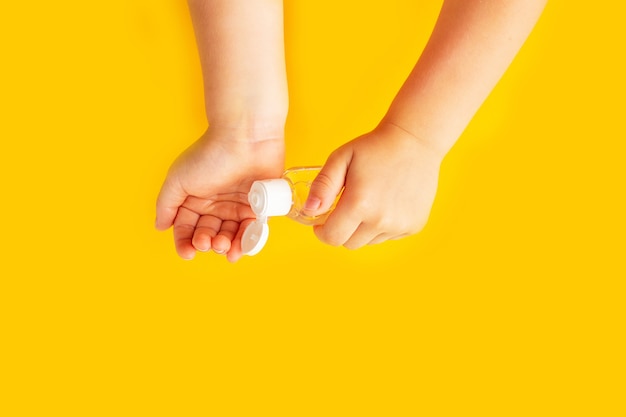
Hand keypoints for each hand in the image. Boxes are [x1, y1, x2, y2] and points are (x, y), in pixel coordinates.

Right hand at [155, 128, 283, 261]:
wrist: (244, 138)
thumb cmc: (210, 155)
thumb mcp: (178, 179)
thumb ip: (166, 205)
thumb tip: (160, 226)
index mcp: (195, 198)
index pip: (187, 227)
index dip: (185, 243)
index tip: (188, 252)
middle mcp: (216, 203)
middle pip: (209, 234)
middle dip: (207, 244)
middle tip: (207, 243)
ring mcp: (238, 205)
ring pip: (231, 235)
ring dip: (226, 246)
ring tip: (224, 246)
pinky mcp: (259, 206)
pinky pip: (253, 230)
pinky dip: (247, 242)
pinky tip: (240, 248)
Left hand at [304, 122, 442, 248]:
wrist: (415, 141)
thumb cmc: (375, 147)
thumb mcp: (341, 158)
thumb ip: (322, 185)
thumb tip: (310, 210)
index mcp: (360, 204)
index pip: (332, 237)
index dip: (322, 231)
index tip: (323, 220)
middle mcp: (381, 220)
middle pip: (349, 243)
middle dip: (342, 229)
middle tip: (347, 206)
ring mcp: (400, 225)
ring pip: (369, 241)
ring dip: (363, 228)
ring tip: (370, 201)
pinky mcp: (414, 225)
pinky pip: (388, 236)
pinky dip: (382, 226)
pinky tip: (387, 202)